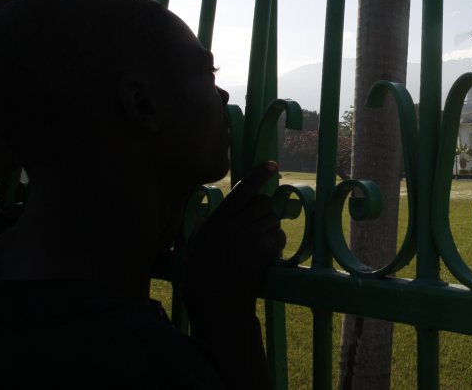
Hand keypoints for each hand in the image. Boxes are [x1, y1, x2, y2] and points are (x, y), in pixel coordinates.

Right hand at [181, 162, 285, 319]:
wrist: (217, 305)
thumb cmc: (199, 281)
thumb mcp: (193, 250)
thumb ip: (200, 231)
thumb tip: (203, 218)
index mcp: (217, 221)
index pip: (242, 189)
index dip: (259, 175)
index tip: (272, 165)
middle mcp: (235, 223)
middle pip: (263, 202)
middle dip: (263, 211)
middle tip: (257, 228)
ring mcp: (251, 235)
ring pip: (273, 220)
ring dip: (269, 229)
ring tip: (257, 247)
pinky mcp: (265, 249)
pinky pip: (279, 237)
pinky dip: (275, 245)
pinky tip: (264, 257)